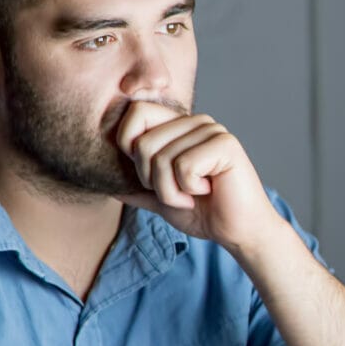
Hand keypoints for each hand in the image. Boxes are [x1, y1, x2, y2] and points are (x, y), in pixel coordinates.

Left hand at [114, 101, 275, 252]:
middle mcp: (195, 122)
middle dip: (152, 181)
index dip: (130, 147)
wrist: (238, 233)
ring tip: (194, 196)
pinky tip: (209, 192)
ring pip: (162, 158)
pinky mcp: (225, 145)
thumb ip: (136, 187)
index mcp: (179, 126)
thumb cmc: (204, 213)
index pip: (136, 112)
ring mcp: (212, 130)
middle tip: (179, 193)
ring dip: (171, 191)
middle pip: (144, 142)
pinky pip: (183, 167)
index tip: (152, 177)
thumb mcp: (161, 199)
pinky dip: (189, 190)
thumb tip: (106, 182)